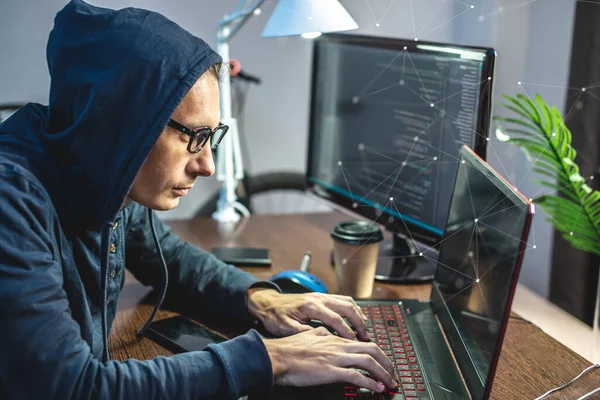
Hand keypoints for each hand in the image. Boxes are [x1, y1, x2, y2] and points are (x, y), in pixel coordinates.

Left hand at [247, 289, 369, 339]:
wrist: (268, 302)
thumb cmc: (275, 317)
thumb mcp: (286, 328)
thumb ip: (304, 333)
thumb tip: (322, 341)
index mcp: (311, 306)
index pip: (335, 319)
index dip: (346, 332)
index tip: (354, 343)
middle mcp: (319, 298)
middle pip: (347, 307)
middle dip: (358, 323)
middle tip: (365, 337)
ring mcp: (321, 296)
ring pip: (347, 302)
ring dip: (358, 315)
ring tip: (364, 330)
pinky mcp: (322, 297)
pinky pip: (343, 300)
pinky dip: (353, 309)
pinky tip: (356, 318)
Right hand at [262, 327, 397, 391]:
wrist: (276, 357)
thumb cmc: (288, 350)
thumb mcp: (307, 335)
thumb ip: (320, 334)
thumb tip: (325, 333)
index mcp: (333, 338)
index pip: (362, 343)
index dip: (376, 353)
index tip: (382, 362)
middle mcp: (338, 345)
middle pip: (372, 349)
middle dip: (387, 362)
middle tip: (393, 373)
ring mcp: (335, 358)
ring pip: (368, 361)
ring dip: (384, 373)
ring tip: (391, 383)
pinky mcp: (331, 371)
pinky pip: (357, 376)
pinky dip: (371, 383)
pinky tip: (377, 388)